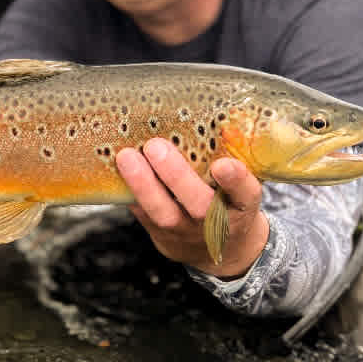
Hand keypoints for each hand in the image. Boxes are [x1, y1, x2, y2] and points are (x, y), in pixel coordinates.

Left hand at [116, 138, 268, 277]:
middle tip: (156, 147)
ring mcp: (186, 232)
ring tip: (127, 157)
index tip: (223, 165)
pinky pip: (142, 215)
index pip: (246, 194)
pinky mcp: (160, 234)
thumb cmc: (228, 199)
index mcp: (242, 207)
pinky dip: (129, 192)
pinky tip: (116, 169)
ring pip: (164, 214)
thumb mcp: (240, 183)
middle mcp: (215, 222)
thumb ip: (232, 154)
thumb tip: (218, 114)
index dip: (236, 181)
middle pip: (199, 206)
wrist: (218, 247)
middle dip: (176, 176)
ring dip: (143, 185)